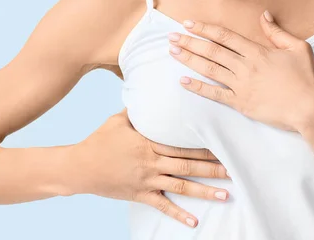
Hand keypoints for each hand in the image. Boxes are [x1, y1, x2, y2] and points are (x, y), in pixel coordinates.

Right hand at [69, 108, 230, 227]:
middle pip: (187, 165)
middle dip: (213, 168)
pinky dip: (179, 214)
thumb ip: (137, 110)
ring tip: (226, 194)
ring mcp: (147, 180)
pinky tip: (195, 221)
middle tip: (234, 170)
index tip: (222, 145)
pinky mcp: (140, 195)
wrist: (78, 167)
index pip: (181, 144)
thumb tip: (148, 91)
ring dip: (205, 191)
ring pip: (181, 186)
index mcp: (148, 142)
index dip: (203, 146)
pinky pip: (163, 206)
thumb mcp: (118, 120)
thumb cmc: (99, 140)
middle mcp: (151, 162)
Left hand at [168, 11, 313, 131]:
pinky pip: (215, 94)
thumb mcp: (298, 48)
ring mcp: (241, 85)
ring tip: (173, 52)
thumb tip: (264, 15)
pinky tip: (183, 81)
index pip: (225, 36)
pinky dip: (198, 88)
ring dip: (189, 59)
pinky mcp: (240, 103)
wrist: (309, 108)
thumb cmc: (306, 78)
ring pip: (209, 69)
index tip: (189, 23)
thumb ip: (277, 32)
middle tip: (171, 36)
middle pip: (212, 51)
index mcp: (257, 52)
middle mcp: (245, 66)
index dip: (205, 29)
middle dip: (190, 42)